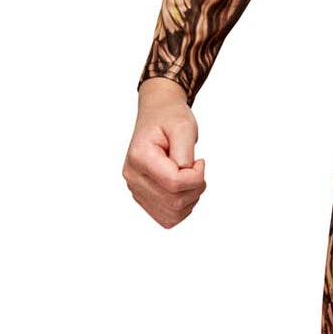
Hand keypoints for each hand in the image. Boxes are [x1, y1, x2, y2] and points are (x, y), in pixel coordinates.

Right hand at [124, 78, 206, 227]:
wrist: (157, 115)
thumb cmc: (169, 118)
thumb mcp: (184, 126)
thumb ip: (185, 152)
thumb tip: (185, 174)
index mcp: (139, 157)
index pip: (174, 182)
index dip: (196, 176)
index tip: (199, 161)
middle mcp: (133, 176)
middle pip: (175, 201)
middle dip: (196, 187)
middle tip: (197, 168)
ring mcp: (135, 189)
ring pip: (172, 214)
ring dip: (191, 198)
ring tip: (189, 176)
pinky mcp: (143, 198)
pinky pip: (167, 218)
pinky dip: (182, 208)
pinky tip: (183, 188)